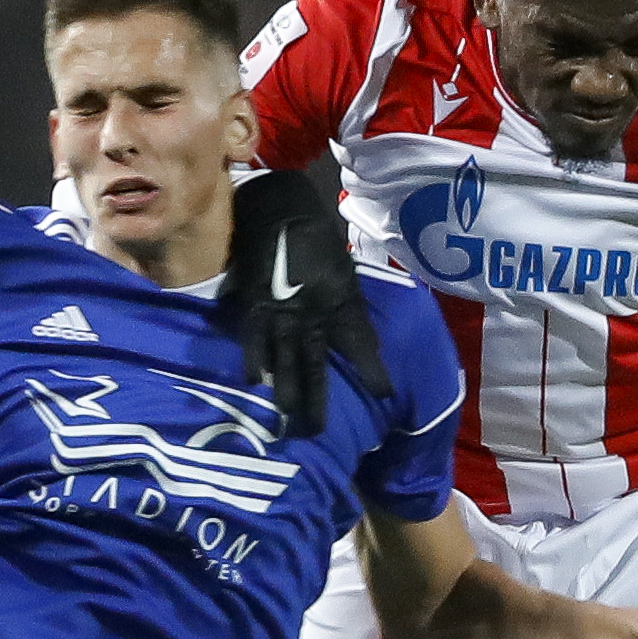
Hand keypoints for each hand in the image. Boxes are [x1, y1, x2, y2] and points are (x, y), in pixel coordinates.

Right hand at [222, 167, 390, 439]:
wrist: (281, 207)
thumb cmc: (318, 237)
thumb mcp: (343, 271)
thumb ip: (349, 305)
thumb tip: (362, 339)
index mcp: (341, 302)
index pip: (361, 344)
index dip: (372, 371)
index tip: (385, 395)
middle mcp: (313, 313)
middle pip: (315, 365)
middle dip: (317, 399)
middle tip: (317, 431)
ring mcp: (282, 311)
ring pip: (283, 360)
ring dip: (284, 390)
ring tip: (285, 415)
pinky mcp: (255, 304)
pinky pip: (253, 338)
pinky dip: (253, 359)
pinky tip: (252, 380)